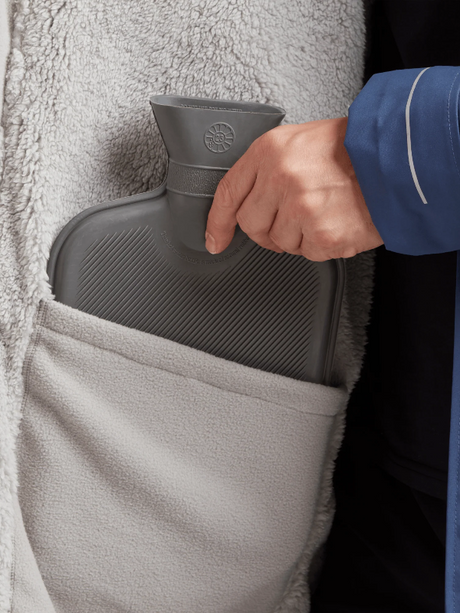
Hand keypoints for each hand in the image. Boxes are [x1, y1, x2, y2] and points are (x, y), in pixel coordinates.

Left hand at [204, 117, 383, 260]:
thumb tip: (243, 204)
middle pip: (251, 224)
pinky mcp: (321, 235)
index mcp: (270, 151)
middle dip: (266, 228)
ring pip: (278, 242)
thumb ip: (268, 170)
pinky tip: (335, 221)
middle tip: (293, 215)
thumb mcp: (300, 143)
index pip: (228, 193)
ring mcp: (300, 209)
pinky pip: (306, 252)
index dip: (217, 221)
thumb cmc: (353, 151)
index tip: (215, 238)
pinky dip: (320, 244)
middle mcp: (281, 178)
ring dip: (297, 235)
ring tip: (322, 211)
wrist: (399, 160)